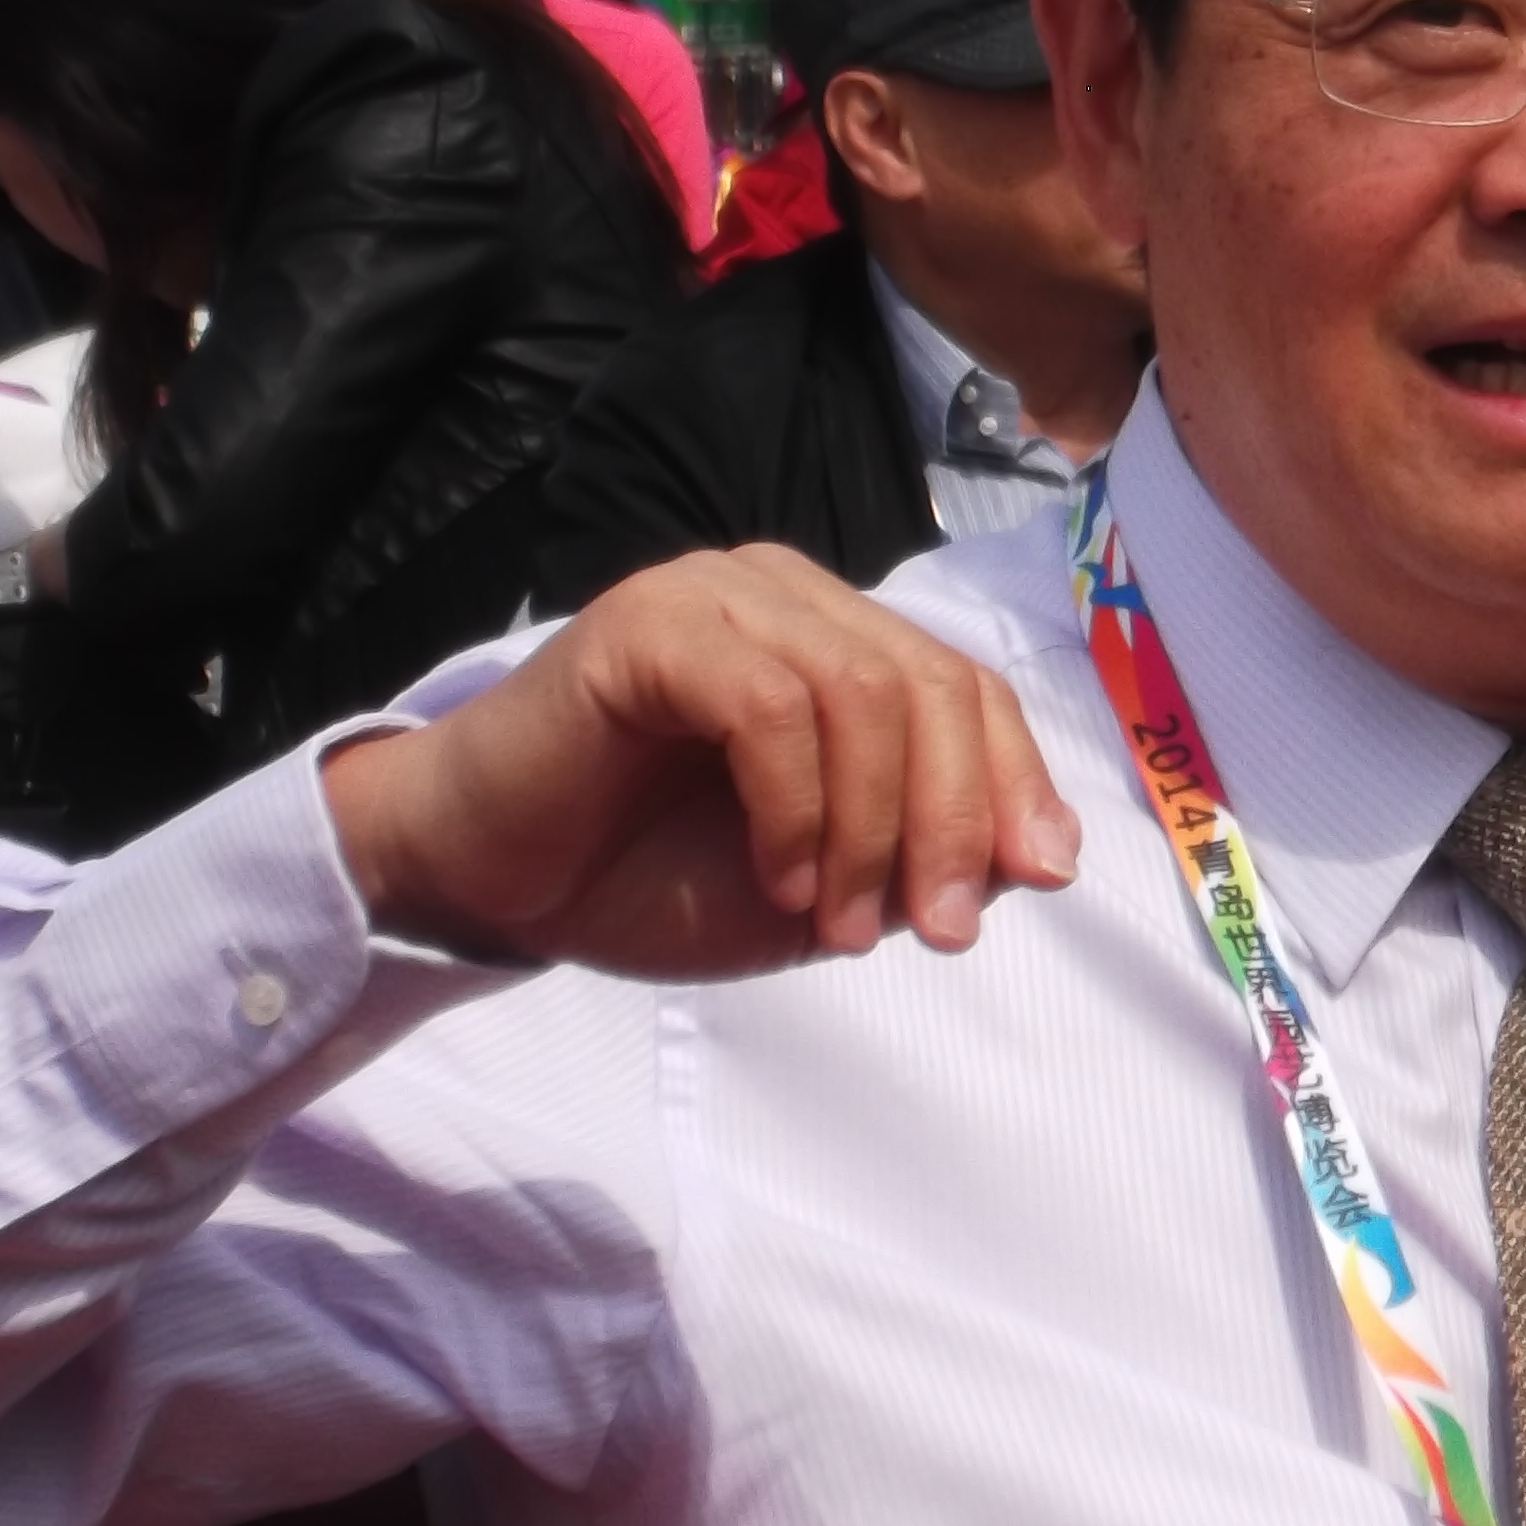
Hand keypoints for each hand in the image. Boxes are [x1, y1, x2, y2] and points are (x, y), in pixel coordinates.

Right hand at [316, 547, 1080, 974]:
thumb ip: (917, 859)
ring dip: (872, 827)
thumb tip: (1038, 856)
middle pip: (931, 683)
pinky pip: (768, 702)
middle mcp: (787, 595)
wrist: (487, 881)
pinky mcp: (650, 623)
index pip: (967, 687)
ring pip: (862, 691)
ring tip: (836, 927)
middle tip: (940, 931)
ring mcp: (718, 595)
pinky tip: (778, 879)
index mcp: (835, 637)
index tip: (1038, 881)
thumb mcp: (818, 887)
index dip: (1013, 781)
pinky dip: (797, 804)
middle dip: (955, 817)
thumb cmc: (645, 877)